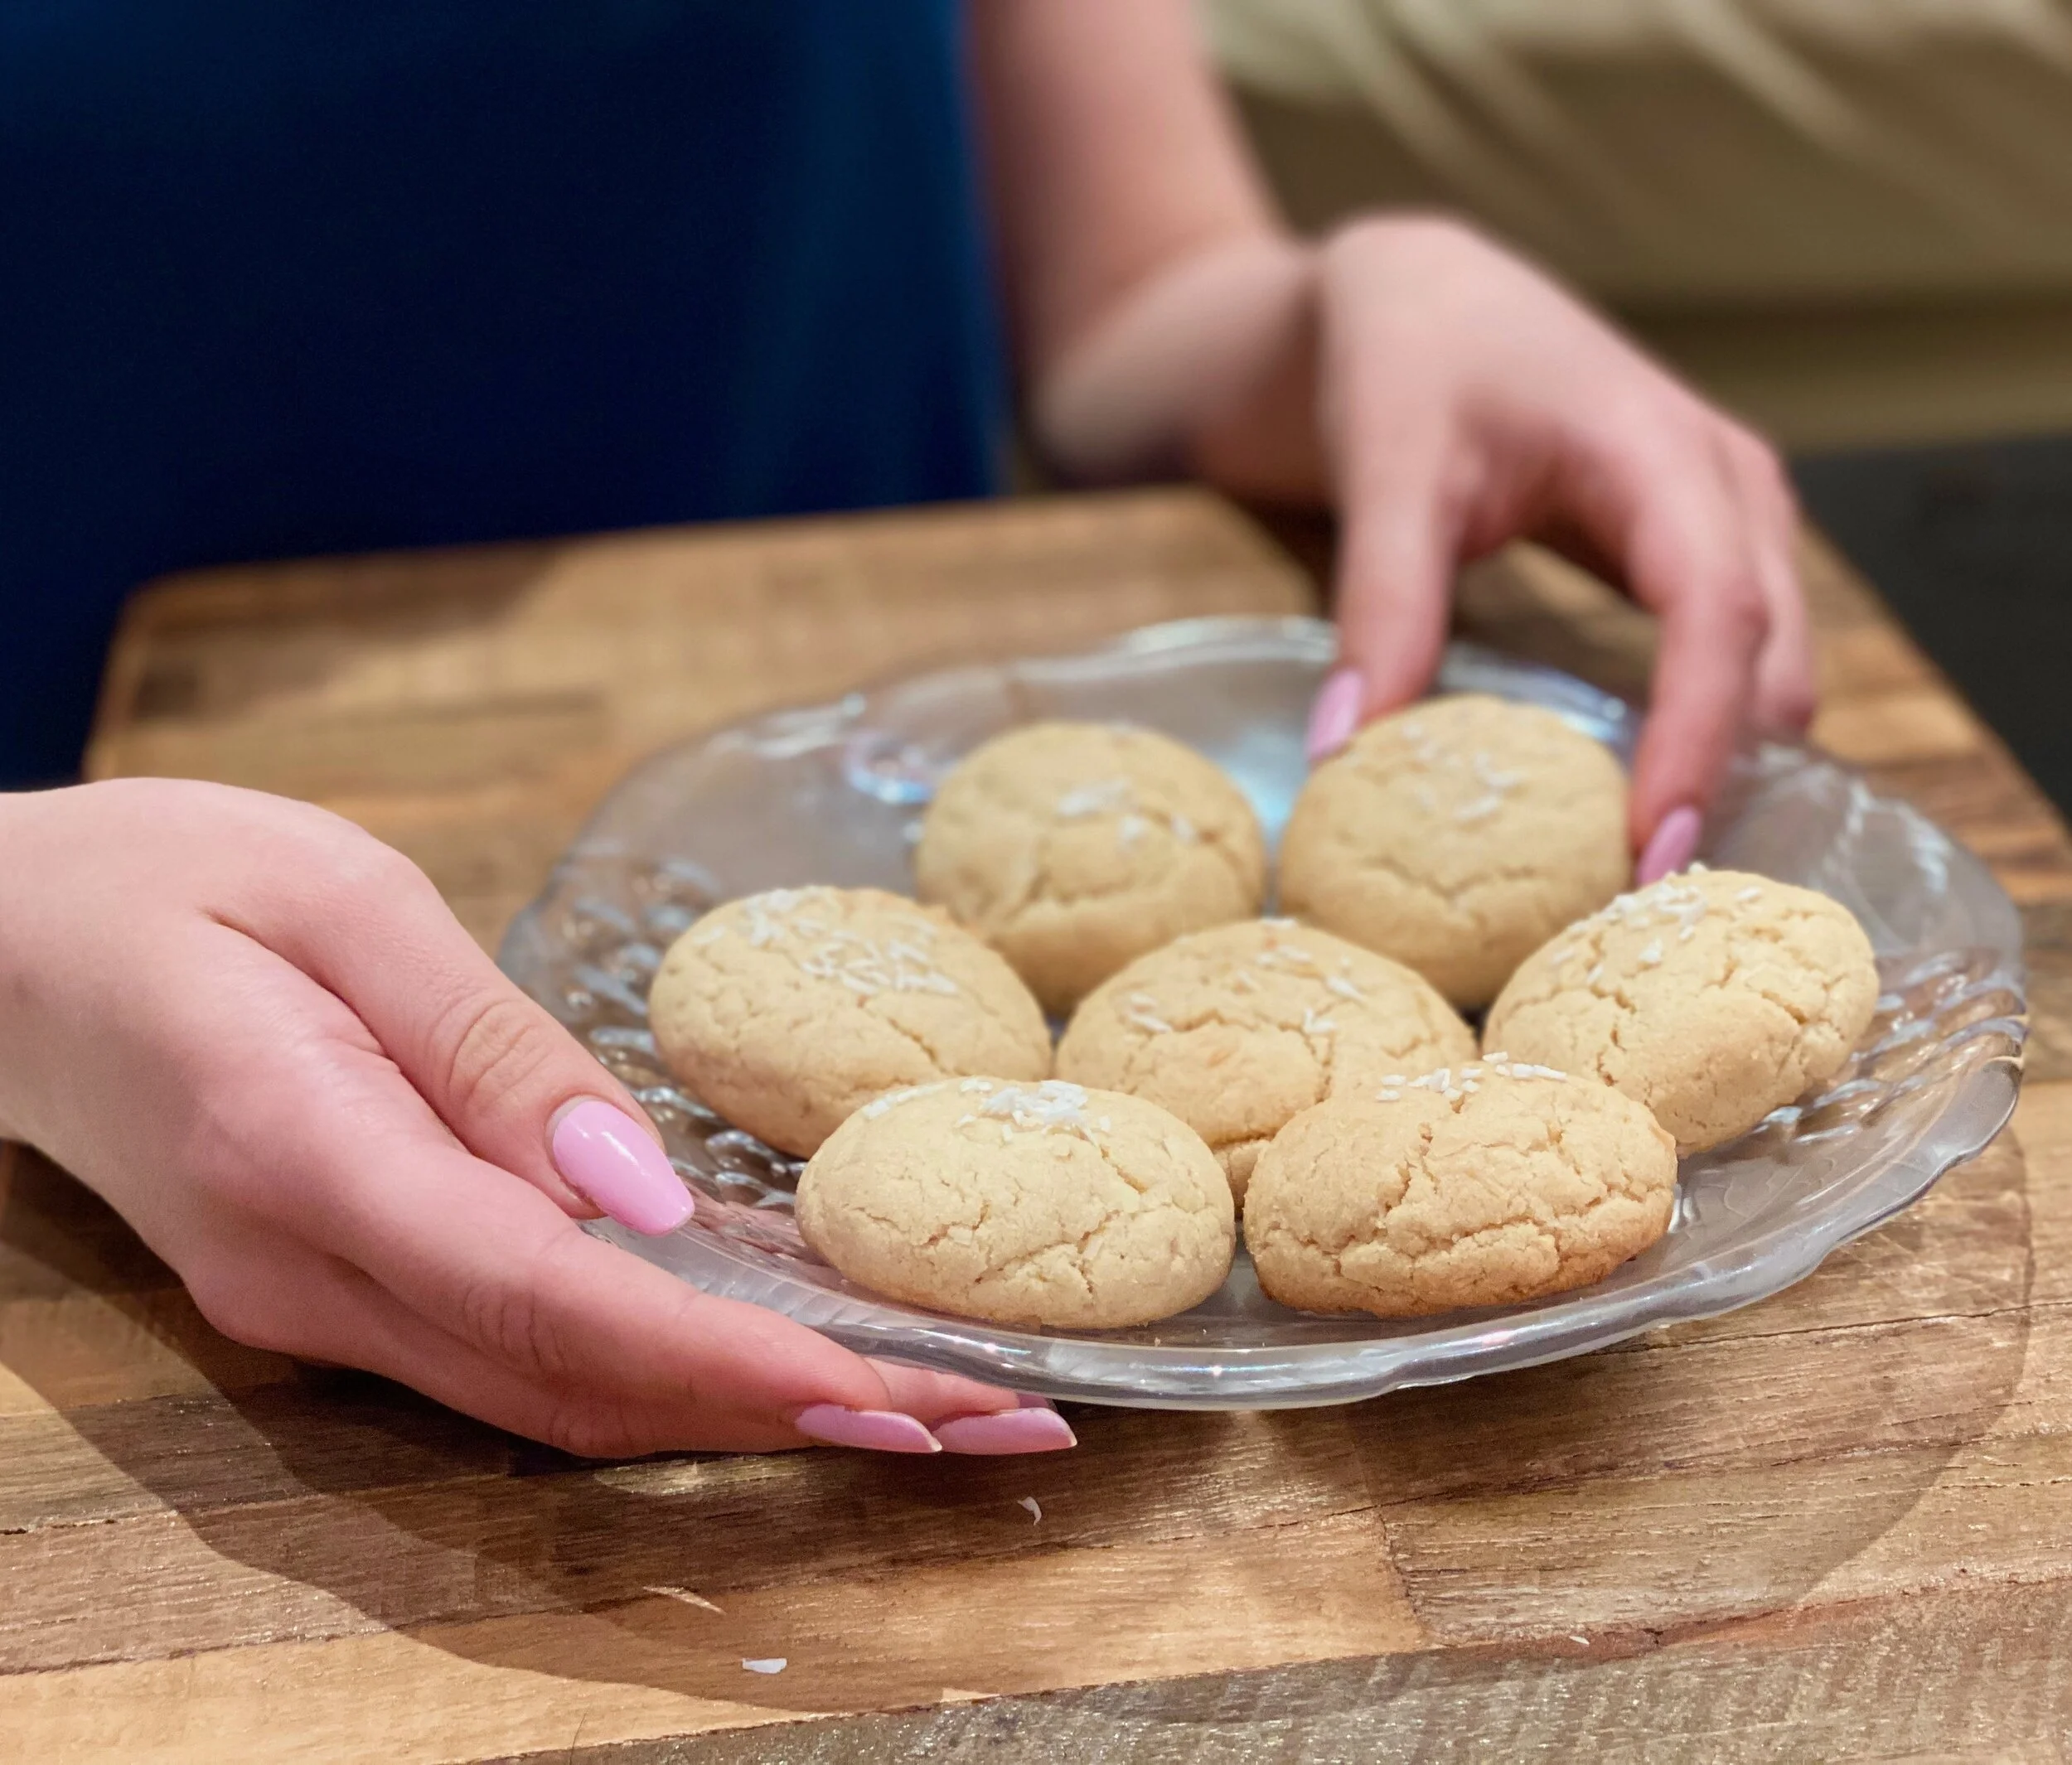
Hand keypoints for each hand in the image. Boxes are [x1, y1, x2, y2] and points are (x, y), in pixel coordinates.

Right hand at [0, 780, 1072, 1456]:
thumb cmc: (161, 881)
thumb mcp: (337, 899)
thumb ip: (486, 1051)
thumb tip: (635, 1190)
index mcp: (305, 1161)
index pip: (551, 1302)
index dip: (731, 1363)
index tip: (895, 1393)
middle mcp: (315, 1280)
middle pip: (586, 1386)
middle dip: (799, 1414)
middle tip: (996, 1424)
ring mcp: (324, 1307)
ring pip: (566, 1399)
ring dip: (753, 1413)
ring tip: (940, 1406)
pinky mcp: (348, 1291)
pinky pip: (530, 1354)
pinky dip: (672, 1370)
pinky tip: (793, 1352)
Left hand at [1276, 218, 1814, 876]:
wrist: (1419, 291)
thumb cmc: (1410, 358)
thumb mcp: (1390, 473)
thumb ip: (1382, 608)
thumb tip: (1349, 753)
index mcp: (1664, 453)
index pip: (1715, 614)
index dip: (1694, 737)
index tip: (1651, 847)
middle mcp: (1724, 485)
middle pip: (1768, 652)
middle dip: (1724, 775)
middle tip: (1651, 905)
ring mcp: (1724, 514)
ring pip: (1768, 659)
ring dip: (1722, 758)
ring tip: (1645, 873)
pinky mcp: (1694, 544)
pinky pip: (1730, 649)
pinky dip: (1700, 724)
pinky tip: (1637, 795)